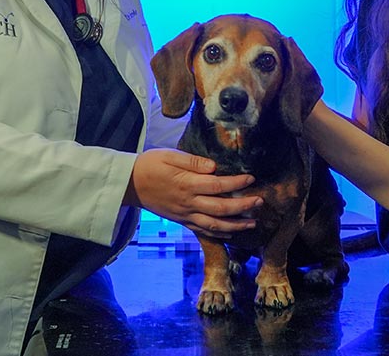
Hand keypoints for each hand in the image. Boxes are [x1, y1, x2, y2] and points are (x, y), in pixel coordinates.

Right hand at [124, 149, 261, 237]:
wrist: (128, 184)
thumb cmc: (150, 165)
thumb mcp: (169, 156)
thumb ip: (192, 162)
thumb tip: (214, 166)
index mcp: (187, 184)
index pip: (217, 185)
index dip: (236, 183)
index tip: (251, 178)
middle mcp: (188, 203)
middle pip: (221, 208)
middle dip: (243, 206)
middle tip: (259, 202)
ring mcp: (185, 214)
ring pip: (214, 224)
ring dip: (236, 224)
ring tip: (252, 222)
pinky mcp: (181, 220)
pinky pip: (202, 230)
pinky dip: (219, 233)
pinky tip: (231, 232)